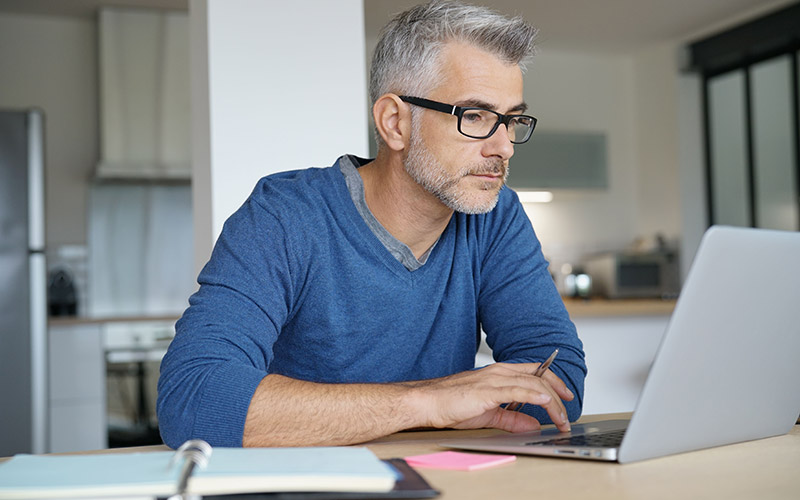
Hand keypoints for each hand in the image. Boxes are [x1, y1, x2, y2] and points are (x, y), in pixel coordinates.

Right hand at [408, 362, 573, 432]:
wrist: (429, 402)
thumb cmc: (451, 404)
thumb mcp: (489, 414)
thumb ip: (512, 418)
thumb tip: (532, 424)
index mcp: (499, 374)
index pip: (534, 372)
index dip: (553, 381)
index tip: (565, 396)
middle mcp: (499, 372)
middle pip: (539, 376)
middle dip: (558, 393)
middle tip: (568, 412)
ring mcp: (494, 378)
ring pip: (533, 384)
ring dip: (552, 402)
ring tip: (561, 418)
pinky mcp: (488, 389)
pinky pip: (517, 390)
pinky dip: (535, 395)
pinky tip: (546, 403)